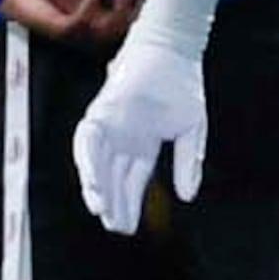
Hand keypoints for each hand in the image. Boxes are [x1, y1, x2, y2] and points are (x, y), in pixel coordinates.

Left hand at [2, 0, 147, 47]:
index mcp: (105, 17)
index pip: (137, 15)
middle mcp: (96, 29)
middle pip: (131, 25)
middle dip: (144, 2)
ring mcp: (80, 33)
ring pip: (113, 28)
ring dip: (122, 2)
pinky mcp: (63, 31)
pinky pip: (85, 22)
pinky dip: (92, 1)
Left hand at [73, 31, 206, 232]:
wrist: (173, 51)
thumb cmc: (182, 85)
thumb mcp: (191, 131)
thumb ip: (187, 163)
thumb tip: (188, 196)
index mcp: (143, 146)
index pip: (132, 182)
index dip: (129, 204)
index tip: (128, 228)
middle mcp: (122, 140)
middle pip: (113, 179)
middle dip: (113, 203)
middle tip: (115, 226)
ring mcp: (109, 126)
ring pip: (97, 165)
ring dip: (97, 187)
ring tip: (101, 210)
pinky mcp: (100, 112)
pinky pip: (87, 140)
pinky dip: (88, 161)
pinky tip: (93, 181)